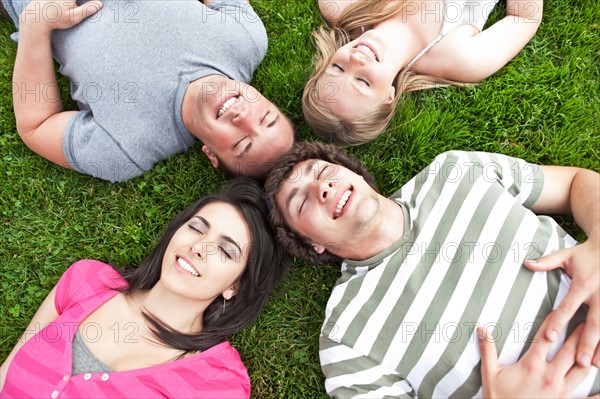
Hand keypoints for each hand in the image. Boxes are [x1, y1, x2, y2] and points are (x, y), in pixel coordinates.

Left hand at [20, 0, 102, 32]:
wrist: (36, 17)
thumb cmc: (55, 19)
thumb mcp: (74, 17)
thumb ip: (88, 9)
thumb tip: (100, 4)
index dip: (92, 1)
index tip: (97, 3)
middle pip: (77, 0)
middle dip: (85, 2)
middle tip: (92, 5)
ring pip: (72, 1)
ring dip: (76, 4)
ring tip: (80, 4)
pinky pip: (67, 1)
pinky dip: (70, 3)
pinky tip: (63, 8)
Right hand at [478, 320, 591, 397]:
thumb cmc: (498, 398)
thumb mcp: (490, 373)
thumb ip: (488, 350)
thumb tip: (482, 329)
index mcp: (532, 365)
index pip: (546, 338)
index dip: (553, 322)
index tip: (560, 311)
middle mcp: (550, 376)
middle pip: (569, 351)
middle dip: (578, 335)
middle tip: (584, 322)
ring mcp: (560, 391)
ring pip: (582, 370)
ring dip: (589, 356)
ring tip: (596, 345)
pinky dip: (598, 395)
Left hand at [525, 239, 599, 366]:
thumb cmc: (586, 254)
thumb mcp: (567, 255)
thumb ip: (547, 262)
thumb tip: (526, 264)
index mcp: (583, 284)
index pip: (568, 306)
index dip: (558, 322)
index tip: (550, 337)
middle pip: (593, 323)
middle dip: (587, 343)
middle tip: (580, 362)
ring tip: (594, 365)